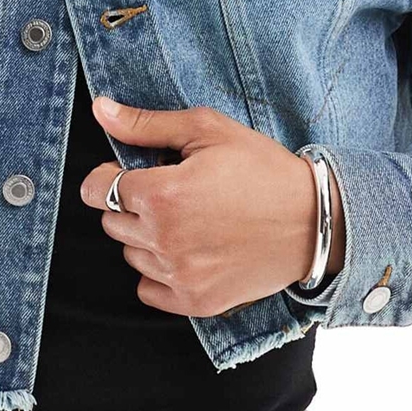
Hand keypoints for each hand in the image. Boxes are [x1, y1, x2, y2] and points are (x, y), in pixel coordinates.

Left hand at [80, 96, 345, 314]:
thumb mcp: (208, 131)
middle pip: (112, 223)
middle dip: (134, 205)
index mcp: (162, 194)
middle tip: (174, 194)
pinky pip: (148, 288)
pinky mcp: (194, 301)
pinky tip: (190, 252)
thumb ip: (147, 124)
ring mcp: (179, 275)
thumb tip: (101, 109)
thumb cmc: (263, 170)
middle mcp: (164, 239)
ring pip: (131, 254)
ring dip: (147, 238)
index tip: (132, 174)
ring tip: (189, 222)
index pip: (98, 190)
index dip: (110, 177)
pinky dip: (160, 272)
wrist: (313, 222)